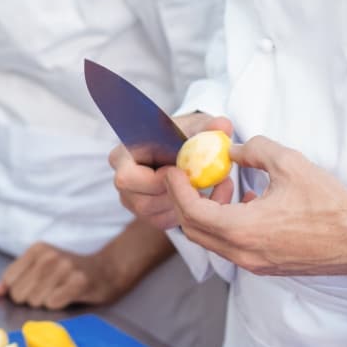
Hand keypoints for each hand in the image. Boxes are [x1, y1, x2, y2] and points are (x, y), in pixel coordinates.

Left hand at [0, 243, 118, 308]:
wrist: (108, 271)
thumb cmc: (70, 272)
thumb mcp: (41, 268)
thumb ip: (16, 278)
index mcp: (37, 249)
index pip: (10, 280)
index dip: (19, 291)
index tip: (35, 287)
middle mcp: (49, 255)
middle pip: (20, 293)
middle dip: (32, 299)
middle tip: (50, 292)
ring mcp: (65, 268)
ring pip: (36, 300)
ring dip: (46, 303)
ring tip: (60, 293)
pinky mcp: (78, 282)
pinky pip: (53, 303)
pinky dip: (58, 306)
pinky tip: (68, 297)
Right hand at [109, 111, 223, 230]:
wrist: (183, 148)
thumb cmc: (183, 135)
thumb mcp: (196, 127)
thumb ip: (208, 127)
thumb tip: (223, 125)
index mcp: (125, 154)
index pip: (127, 177)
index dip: (156, 180)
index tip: (180, 171)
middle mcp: (123, 179)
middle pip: (141, 202)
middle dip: (173, 196)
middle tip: (196, 185)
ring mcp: (132, 198)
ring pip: (153, 214)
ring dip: (179, 205)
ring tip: (199, 188)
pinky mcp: (146, 212)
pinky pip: (161, 221)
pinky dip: (181, 213)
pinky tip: (194, 197)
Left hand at [163, 135, 346, 277]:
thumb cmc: (330, 205)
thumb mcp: (290, 163)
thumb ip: (255, 150)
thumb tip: (233, 149)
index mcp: (242, 230)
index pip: (191, 211)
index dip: (177, 188)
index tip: (174, 169)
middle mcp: (243, 253)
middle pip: (195, 230)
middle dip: (186, 201)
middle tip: (190, 176)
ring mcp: (254, 264)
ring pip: (213, 240)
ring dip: (208, 213)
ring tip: (224, 185)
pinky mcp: (267, 266)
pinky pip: (232, 246)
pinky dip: (226, 225)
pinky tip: (248, 201)